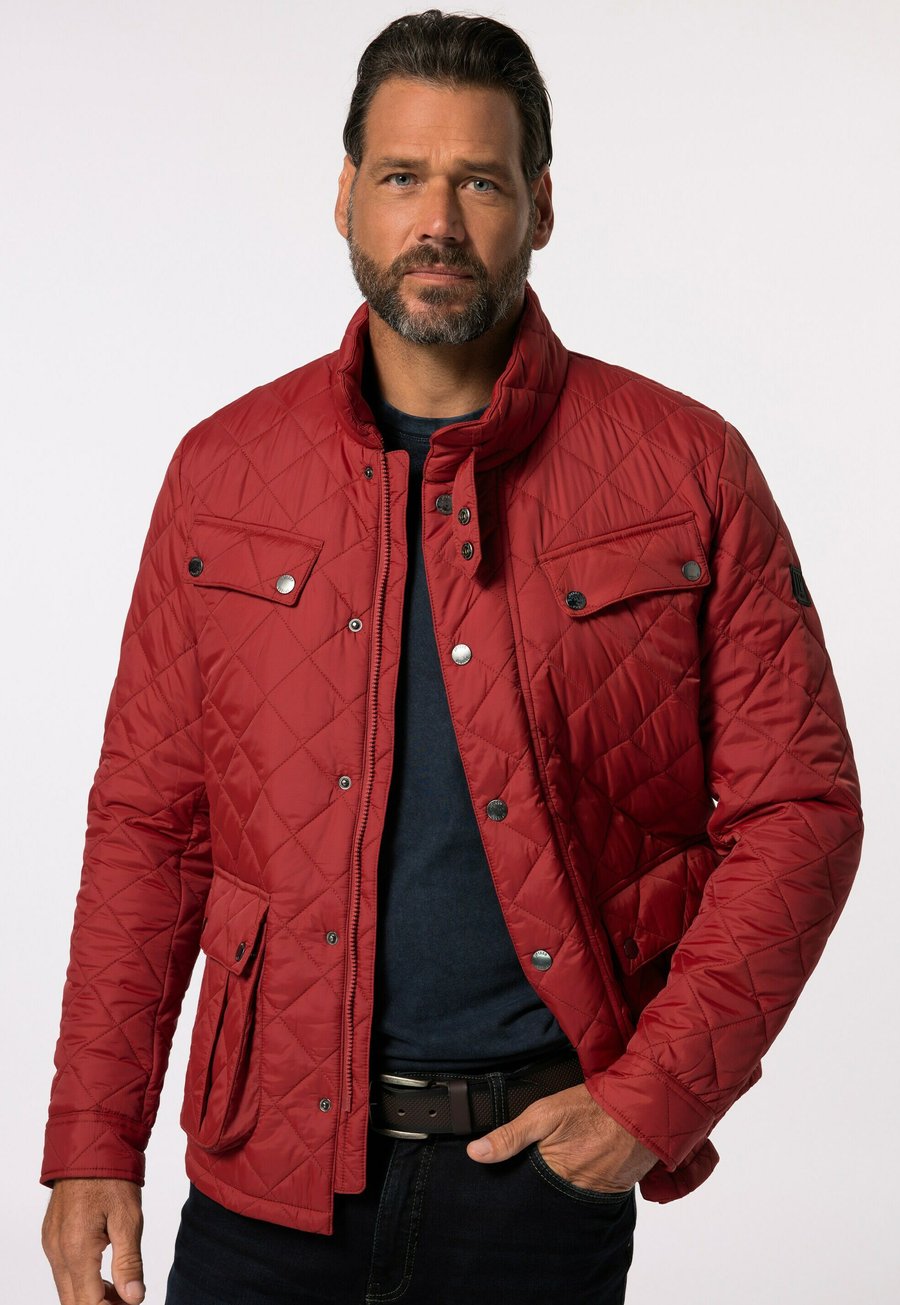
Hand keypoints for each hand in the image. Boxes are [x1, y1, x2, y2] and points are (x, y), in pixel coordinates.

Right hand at [41, 1178, 144, 1304]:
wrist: (89, 1145)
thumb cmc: (111, 1177)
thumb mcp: (129, 1219)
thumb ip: (129, 1262)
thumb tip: (134, 1298)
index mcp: (77, 1250)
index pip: (89, 1303)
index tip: (133, 1304)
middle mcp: (58, 1252)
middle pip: (73, 1302)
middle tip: (128, 1300)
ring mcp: (52, 1245)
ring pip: (67, 1290)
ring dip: (91, 1296)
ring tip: (121, 1290)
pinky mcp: (52, 1237)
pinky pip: (64, 1272)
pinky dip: (82, 1281)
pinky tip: (105, 1276)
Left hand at [465, 1083, 659, 1191]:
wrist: (642, 1110)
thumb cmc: (593, 1108)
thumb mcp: (544, 1114)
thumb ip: (510, 1136)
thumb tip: (475, 1153)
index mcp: (552, 1175)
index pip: (522, 1193)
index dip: (511, 1189)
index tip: (498, 1191)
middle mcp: (572, 1192)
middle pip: (544, 1200)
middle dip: (534, 1194)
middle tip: (528, 1179)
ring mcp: (593, 1194)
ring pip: (565, 1200)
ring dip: (558, 1191)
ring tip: (556, 1173)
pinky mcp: (611, 1190)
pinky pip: (589, 1196)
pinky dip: (581, 1187)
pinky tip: (579, 1171)